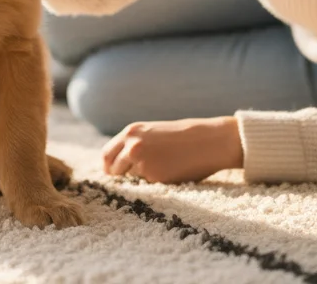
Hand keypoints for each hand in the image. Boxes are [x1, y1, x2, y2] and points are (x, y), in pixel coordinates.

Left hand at [102, 117, 243, 183]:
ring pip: (132, 178)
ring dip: (142, 177)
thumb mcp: (153, 132)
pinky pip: (148, 184)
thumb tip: (118, 164)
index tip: (114, 173)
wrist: (209, 141)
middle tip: (132, 178)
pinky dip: (156, 182)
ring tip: (163, 166)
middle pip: (113, 169)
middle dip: (120, 175)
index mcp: (131, 132)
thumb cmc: (184, 136)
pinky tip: (172, 171)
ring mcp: (142, 162)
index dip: (109, 166)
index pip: (107, 154)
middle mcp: (133, 146)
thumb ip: (134, 144)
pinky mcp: (155, 177)